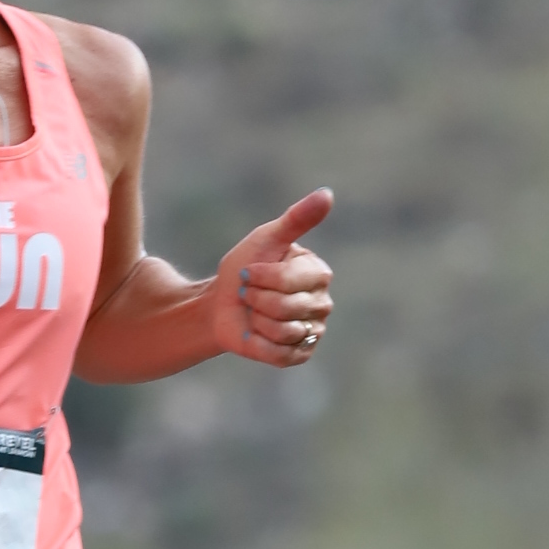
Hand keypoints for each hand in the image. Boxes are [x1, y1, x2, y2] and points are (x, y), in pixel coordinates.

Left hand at [215, 189, 333, 368]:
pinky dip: (259, 344)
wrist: (221, 305)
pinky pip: (280, 354)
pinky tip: (257, 333)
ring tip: (254, 313)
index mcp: (318, 273)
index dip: (258, 277)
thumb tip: (327, 193)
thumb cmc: (244, 267)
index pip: (286, 280)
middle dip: (254, 299)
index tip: (249, 272)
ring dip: (256, 321)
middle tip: (250, 294)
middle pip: (283, 307)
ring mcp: (313, 331)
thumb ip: (297, 218)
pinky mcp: (299, 355)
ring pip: (282, 331)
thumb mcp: (266, 238)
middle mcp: (322, 303)